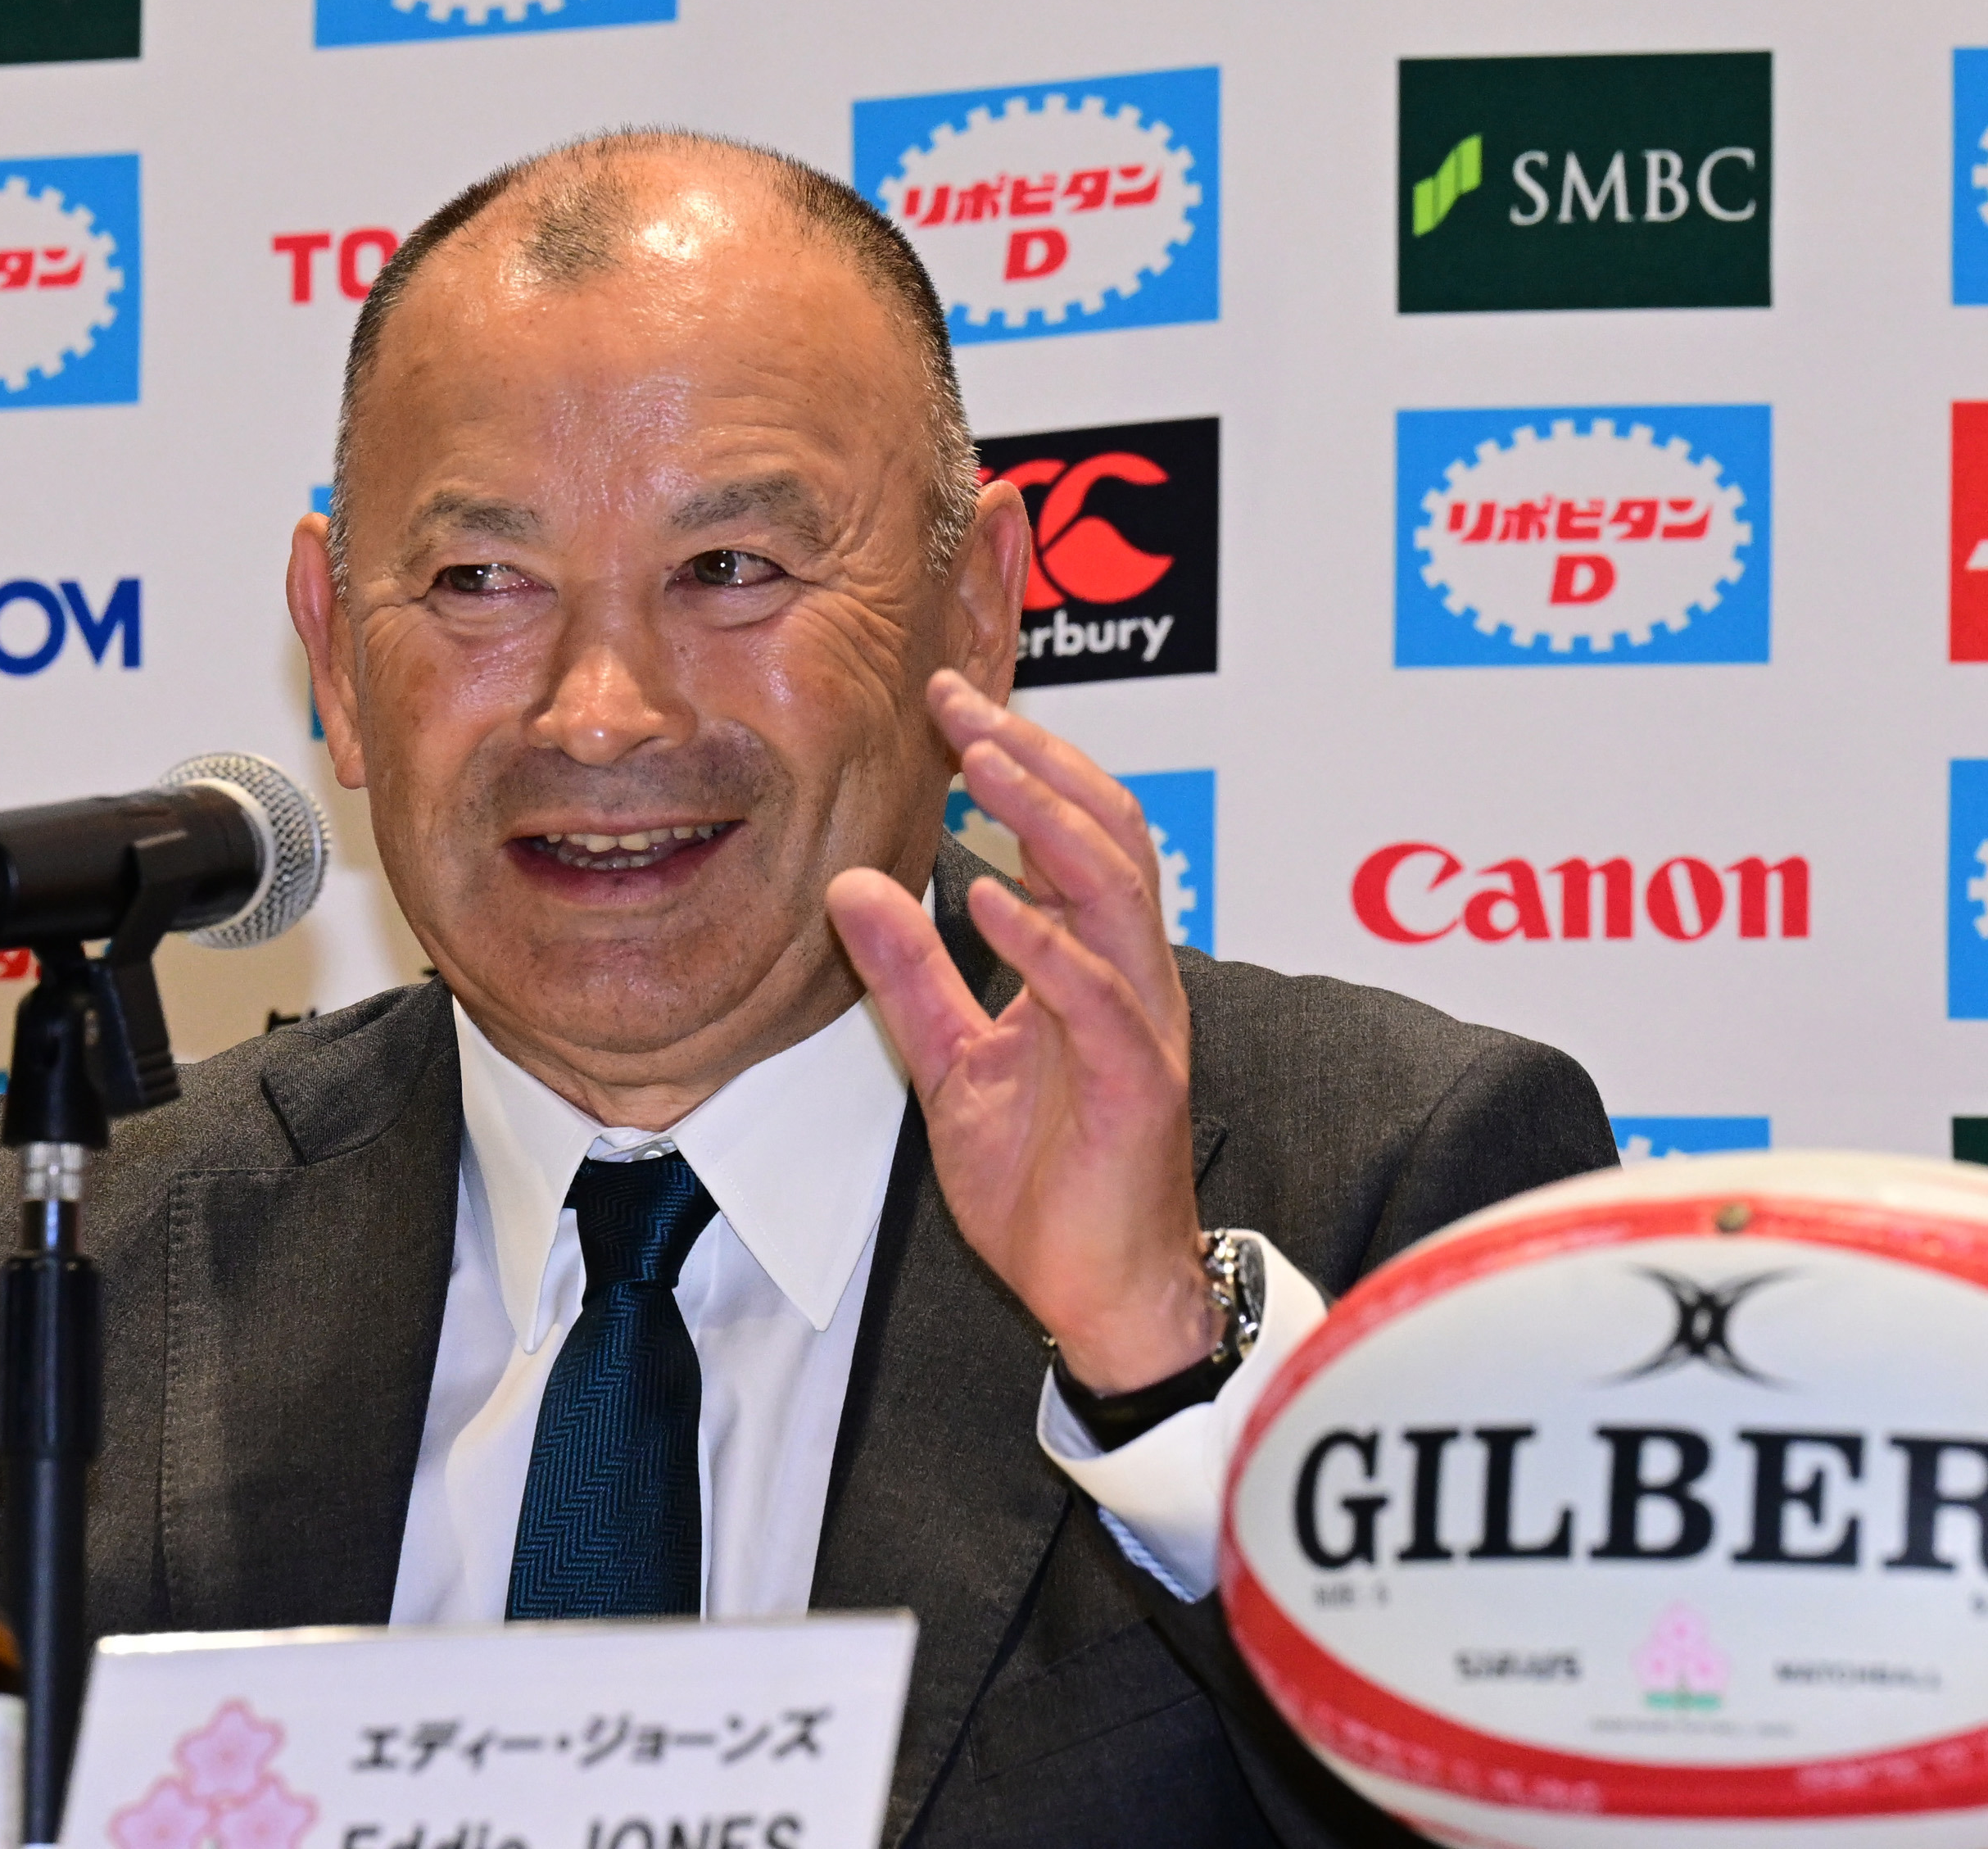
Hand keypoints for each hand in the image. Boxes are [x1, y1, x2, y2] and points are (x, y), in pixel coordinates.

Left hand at [826, 669, 1213, 1394]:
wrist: (1098, 1293)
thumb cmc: (1045, 1183)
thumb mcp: (950, 1062)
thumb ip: (909, 977)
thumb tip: (852, 887)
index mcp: (1090, 967)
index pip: (1067, 835)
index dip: (1019, 761)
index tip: (948, 701)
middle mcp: (1129, 980)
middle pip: (1106, 836)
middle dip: (1037, 760)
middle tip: (964, 702)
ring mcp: (1142, 1028)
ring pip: (1117, 895)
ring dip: (1049, 822)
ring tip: (987, 763)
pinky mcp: (1138, 1087)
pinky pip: (1100, 999)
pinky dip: (1047, 943)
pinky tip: (992, 899)